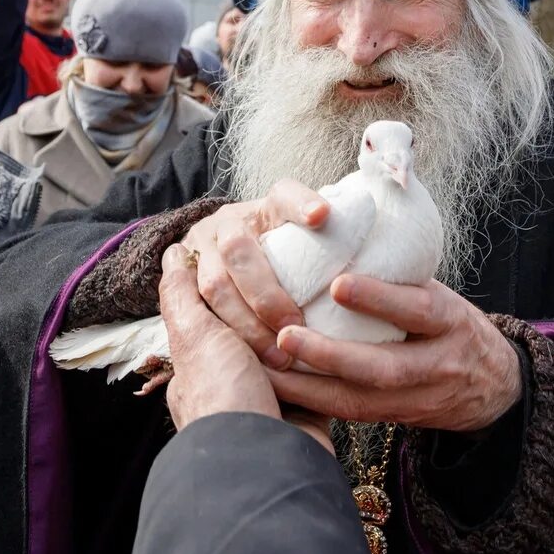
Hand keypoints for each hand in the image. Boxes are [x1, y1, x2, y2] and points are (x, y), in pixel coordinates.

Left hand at [159, 244, 331, 449]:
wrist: (265, 459)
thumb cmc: (223, 397)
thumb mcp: (195, 337)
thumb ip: (181, 297)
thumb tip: (171, 255)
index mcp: (202, 367)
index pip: (220, 312)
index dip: (240, 288)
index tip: (263, 259)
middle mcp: (234, 384)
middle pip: (259, 331)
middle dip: (277, 312)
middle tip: (303, 282)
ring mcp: (271, 399)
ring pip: (292, 351)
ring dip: (307, 333)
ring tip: (331, 298)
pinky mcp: (307, 410)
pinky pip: (321, 376)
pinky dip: (331, 357)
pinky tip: (346, 330)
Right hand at [181, 180, 329, 368]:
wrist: (231, 260)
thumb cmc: (288, 263)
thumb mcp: (307, 248)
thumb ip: (331, 247)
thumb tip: (371, 255)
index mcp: (268, 207)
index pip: (285, 196)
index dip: (300, 204)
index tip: (322, 217)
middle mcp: (230, 221)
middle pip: (238, 249)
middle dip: (267, 293)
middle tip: (294, 325)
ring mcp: (202, 248)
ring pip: (214, 285)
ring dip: (246, 322)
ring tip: (277, 353)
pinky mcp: (182, 278)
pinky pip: (194, 309)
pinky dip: (225, 335)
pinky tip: (248, 358)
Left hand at [269, 274, 522, 432]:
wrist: (494, 385)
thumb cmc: (452, 324)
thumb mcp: (442, 294)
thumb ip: (401, 277)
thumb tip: (343, 232)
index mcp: (451, 321)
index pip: (419, 309)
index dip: (379, 298)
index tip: (337, 284)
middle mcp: (438, 364)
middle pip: (385, 367)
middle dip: (331, 355)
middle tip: (286, 335)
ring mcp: (419, 399)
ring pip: (362, 402)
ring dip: (311, 387)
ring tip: (270, 368)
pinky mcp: (397, 420)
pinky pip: (351, 415)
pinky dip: (313, 403)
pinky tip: (280, 389)